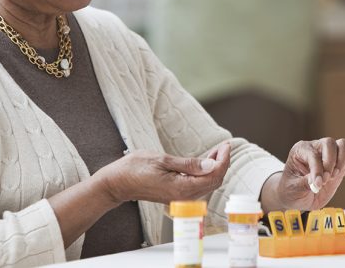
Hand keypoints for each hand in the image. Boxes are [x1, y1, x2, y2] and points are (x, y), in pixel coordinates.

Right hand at [93, 142, 230, 203]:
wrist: (118, 183)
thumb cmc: (135, 169)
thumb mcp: (162, 160)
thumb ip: (189, 164)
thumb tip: (212, 165)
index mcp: (182, 188)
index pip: (213, 176)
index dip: (223, 161)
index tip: (226, 146)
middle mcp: (184, 197)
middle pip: (214, 181)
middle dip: (222, 163)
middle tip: (223, 146)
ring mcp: (181, 198)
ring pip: (208, 184)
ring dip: (214, 168)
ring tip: (216, 151)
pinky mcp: (178, 196)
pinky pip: (199, 185)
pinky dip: (205, 173)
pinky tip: (204, 162)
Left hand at [262, 138, 344, 210]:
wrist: (298, 196)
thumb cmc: (292, 190)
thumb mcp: (294, 189)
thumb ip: (305, 183)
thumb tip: (317, 179)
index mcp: (300, 150)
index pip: (313, 154)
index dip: (317, 170)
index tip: (317, 185)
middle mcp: (315, 148)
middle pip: (329, 143)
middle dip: (330, 163)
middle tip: (326, 179)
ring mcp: (329, 154)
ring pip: (342, 144)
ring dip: (342, 160)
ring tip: (336, 175)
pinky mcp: (341, 162)